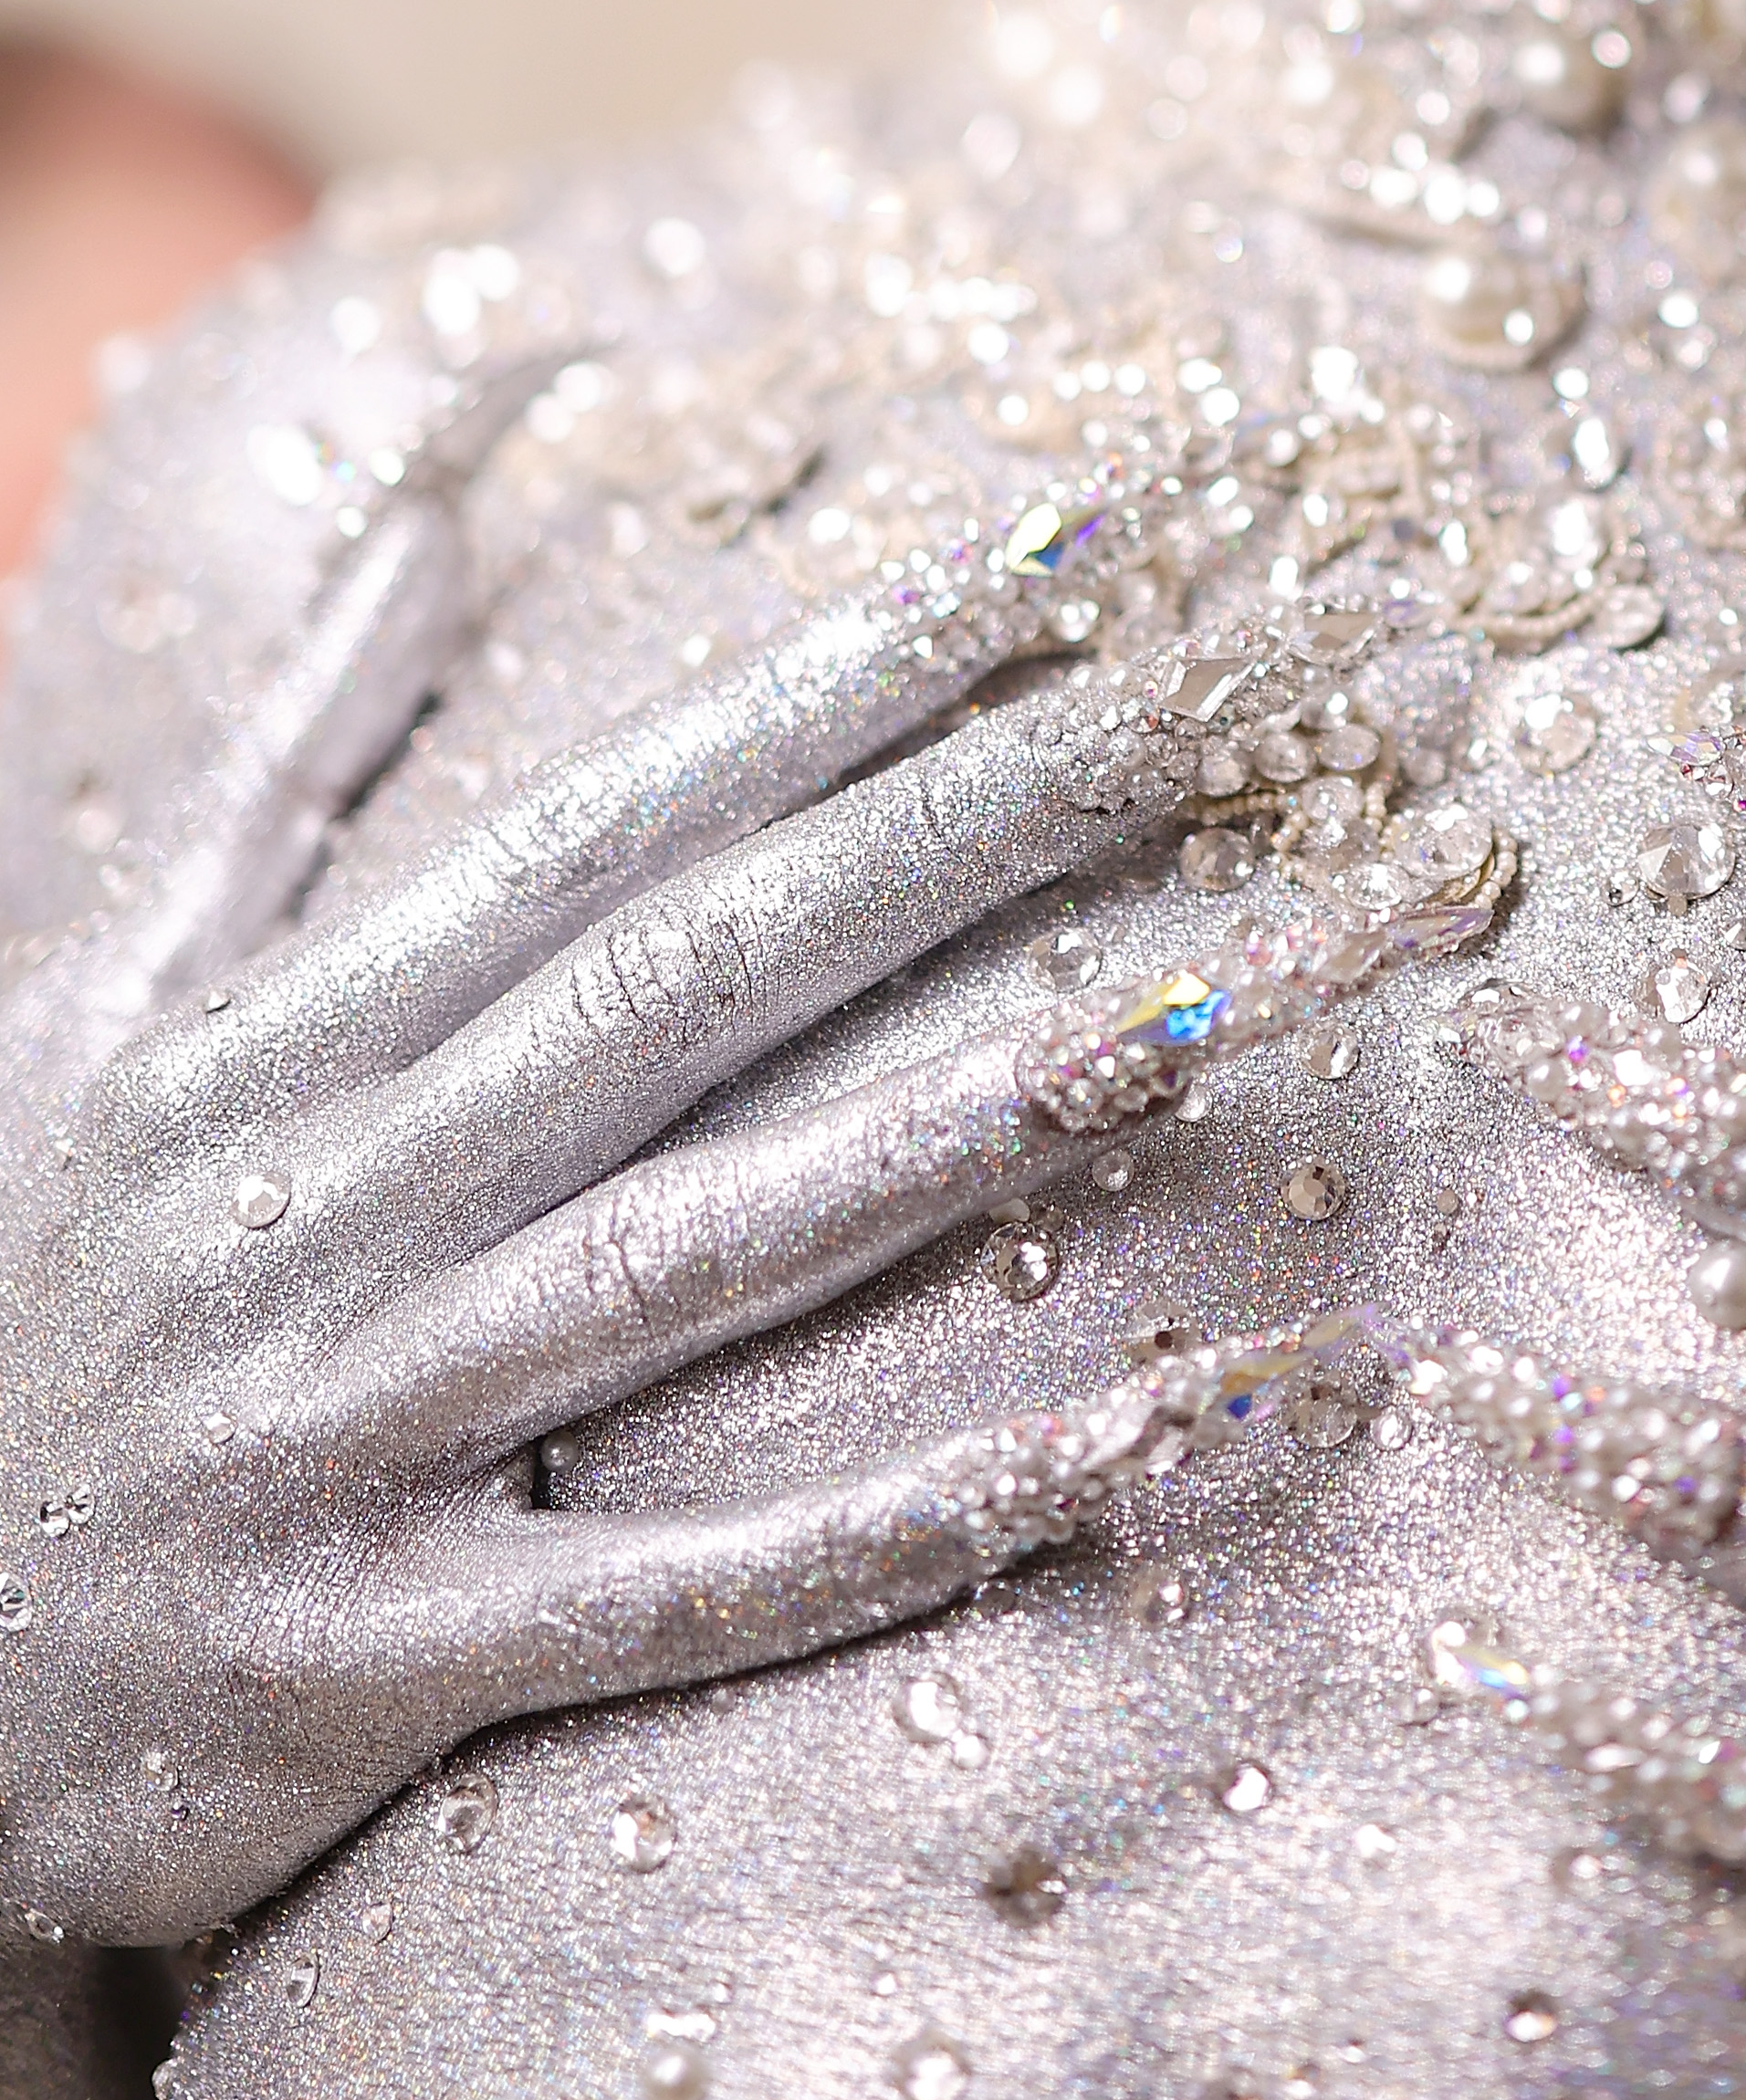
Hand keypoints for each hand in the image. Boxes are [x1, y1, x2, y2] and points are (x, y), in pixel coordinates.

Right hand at [0, 400, 1318, 1942]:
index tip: (1092, 549)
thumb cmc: (19, 1263)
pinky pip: (705, 1587)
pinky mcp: (390, 1662)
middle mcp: (354, 1196)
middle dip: (1007, 817)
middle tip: (1267, 694)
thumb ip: (310, 715)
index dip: (864, 674)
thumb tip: (468, 436)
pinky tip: (1150, 1435)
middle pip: (728, 968)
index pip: (639, 811)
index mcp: (305, 1027)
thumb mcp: (120, 967)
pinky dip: (930, 1514)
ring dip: (998, 1119)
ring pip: (735, 1247)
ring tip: (1244, 1001)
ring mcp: (378, 1430)